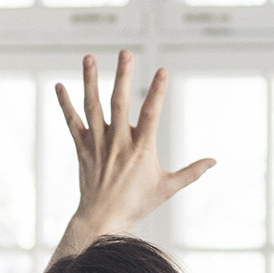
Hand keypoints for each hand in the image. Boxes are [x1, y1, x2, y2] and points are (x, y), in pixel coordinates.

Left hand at [54, 52, 213, 233]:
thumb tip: (214, 162)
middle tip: (126, 53)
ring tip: (89, 57)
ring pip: (93, 106)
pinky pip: (72, 122)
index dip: (157, 92)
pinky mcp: (82, 148)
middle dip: (123, 76)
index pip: (151, 114)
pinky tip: (59, 85)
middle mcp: (118, 142)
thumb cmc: (137, 204)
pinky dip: (65, 104)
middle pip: (119, 103)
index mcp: (141, 149)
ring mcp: (98, 144)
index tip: (163, 71)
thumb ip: (191, 173)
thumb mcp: (168, 188)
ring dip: (90, 81)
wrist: (102, 220)